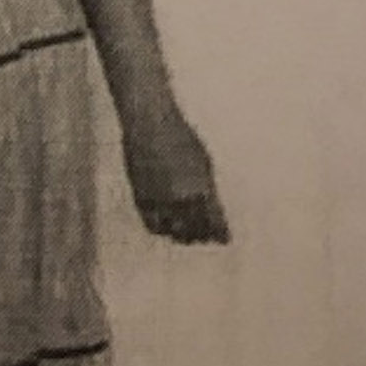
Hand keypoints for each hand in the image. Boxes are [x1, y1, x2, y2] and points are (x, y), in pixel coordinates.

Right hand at [120, 105, 228, 243]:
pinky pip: (153, 224)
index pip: (213, 220)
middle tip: (208, 238)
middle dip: (202, 235)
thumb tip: (212, 205)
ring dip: (182, 235)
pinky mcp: (141, 199)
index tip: (225, 239)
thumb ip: (208, 187)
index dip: (220, 233)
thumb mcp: (204, 162)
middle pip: (194, 229)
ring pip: (172, 231)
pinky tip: (168, 228)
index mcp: (201, 188)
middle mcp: (181, 199)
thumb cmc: (181, 138)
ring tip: (189, 236)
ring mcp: (159, 200)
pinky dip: (162, 229)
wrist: (150, 125)